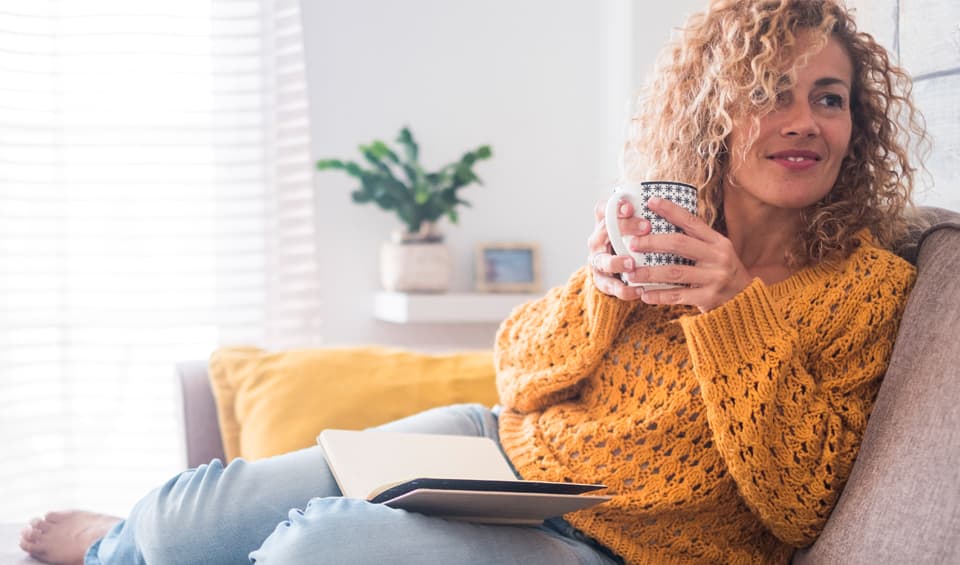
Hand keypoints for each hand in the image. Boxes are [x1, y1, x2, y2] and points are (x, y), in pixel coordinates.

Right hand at [587, 198, 650, 300]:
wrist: (616, 270)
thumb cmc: (632, 242)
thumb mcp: (636, 228)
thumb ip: (646, 218)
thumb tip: (673, 207)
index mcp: (604, 223)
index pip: (604, 209)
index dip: (615, 207)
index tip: (631, 207)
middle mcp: (597, 240)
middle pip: (604, 231)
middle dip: (624, 228)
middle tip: (646, 227)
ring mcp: (598, 261)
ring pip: (602, 261)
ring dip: (616, 262)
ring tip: (631, 264)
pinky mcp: (602, 281)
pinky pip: (610, 286)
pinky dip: (624, 290)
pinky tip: (639, 290)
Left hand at [627, 197, 753, 311]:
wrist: (746, 299)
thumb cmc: (722, 271)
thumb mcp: (716, 251)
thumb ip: (696, 240)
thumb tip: (662, 224)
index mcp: (718, 242)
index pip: (691, 221)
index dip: (670, 210)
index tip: (650, 201)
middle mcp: (717, 257)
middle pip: (679, 244)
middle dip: (652, 242)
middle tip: (631, 243)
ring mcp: (714, 278)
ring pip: (674, 272)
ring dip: (649, 273)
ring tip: (630, 273)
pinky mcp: (708, 298)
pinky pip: (678, 296)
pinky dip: (659, 295)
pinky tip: (644, 294)